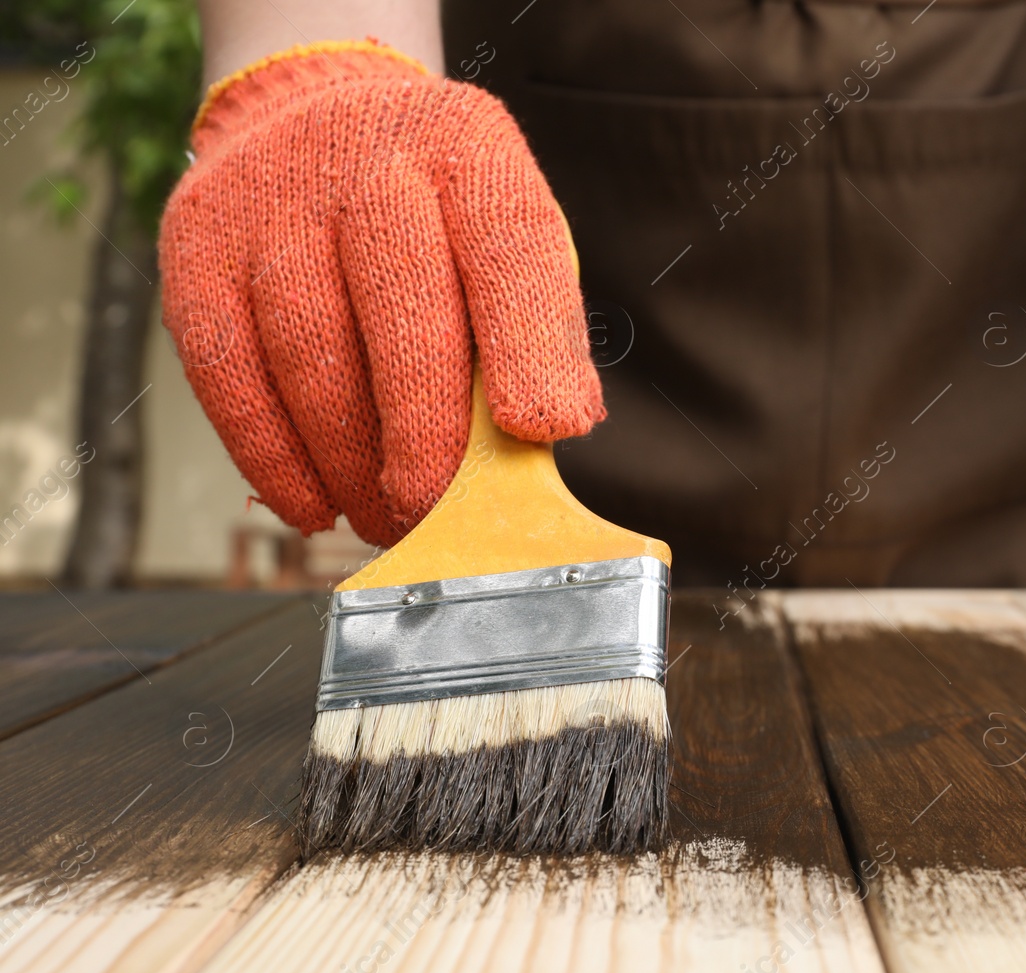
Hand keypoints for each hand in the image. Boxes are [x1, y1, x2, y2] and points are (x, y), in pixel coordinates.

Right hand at [159, 41, 600, 546]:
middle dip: (425, 435)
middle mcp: (366, 161)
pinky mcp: (197, 248)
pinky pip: (229, 375)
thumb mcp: (506, 238)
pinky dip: (274, 459)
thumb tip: (546, 435)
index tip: (540, 431)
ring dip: (350, 464)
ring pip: (310, 356)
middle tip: (437, 512)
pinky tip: (314, 507)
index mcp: (470, 154)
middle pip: (400, 312)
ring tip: (386, 521)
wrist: (314, 116)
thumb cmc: (436, 216)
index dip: (529, 346)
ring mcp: (270, 201)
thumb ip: (535, 327)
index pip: (510, 249)